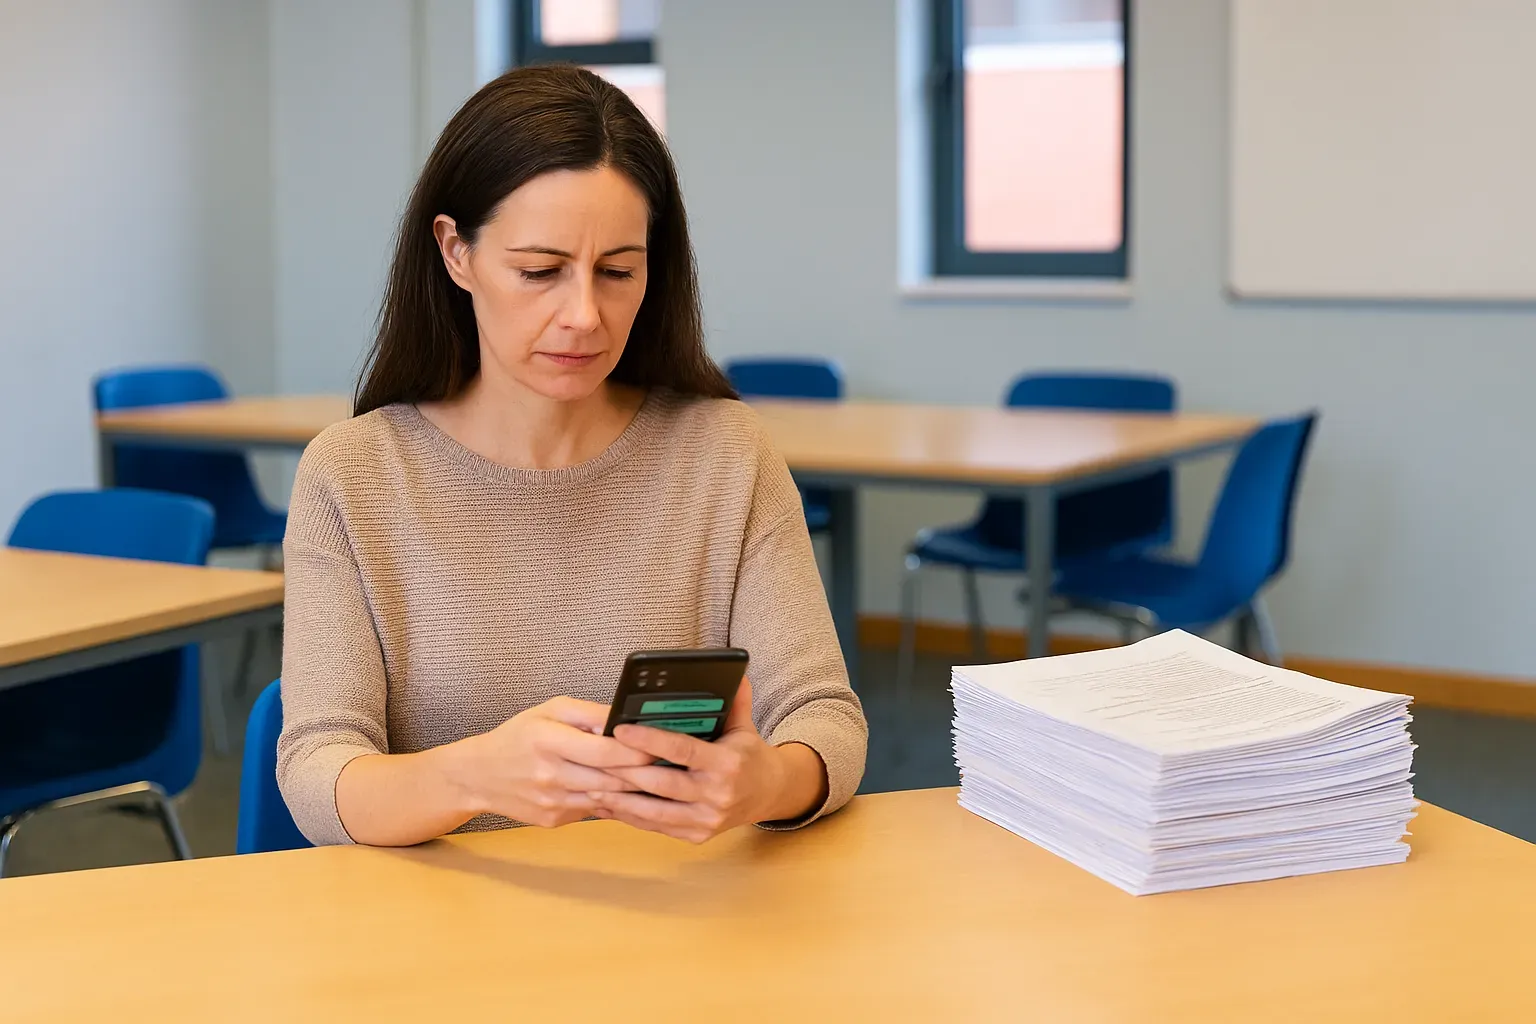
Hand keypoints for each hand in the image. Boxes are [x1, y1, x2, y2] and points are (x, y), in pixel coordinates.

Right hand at [453, 696, 653, 828]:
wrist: (480, 775)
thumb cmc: (519, 736)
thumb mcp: (551, 710)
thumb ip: (591, 714)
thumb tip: (626, 721)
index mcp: (549, 741)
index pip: (604, 752)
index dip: (637, 751)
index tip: (659, 746)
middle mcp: (550, 775)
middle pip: (610, 778)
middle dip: (643, 773)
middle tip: (669, 765)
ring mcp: (552, 802)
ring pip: (606, 798)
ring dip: (633, 790)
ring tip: (656, 779)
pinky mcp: (554, 820)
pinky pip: (593, 809)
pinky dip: (612, 800)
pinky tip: (627, 793)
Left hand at [592, 678, 828, 842]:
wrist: (769, 795)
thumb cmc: (749, 756)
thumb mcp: (744, 726)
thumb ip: (735, 701)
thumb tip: (733, 673)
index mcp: (726, 764)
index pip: (682, 750)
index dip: (649, 741)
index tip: (620, 730)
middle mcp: (716, 795)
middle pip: (661, 785)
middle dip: (624, 773)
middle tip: (593, 760)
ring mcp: (706, 820)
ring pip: (654, 812)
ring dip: (620, 801)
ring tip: (590, 787)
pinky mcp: (696, 835)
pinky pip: (657, 827)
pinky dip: (630, 817)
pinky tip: (608, 806)